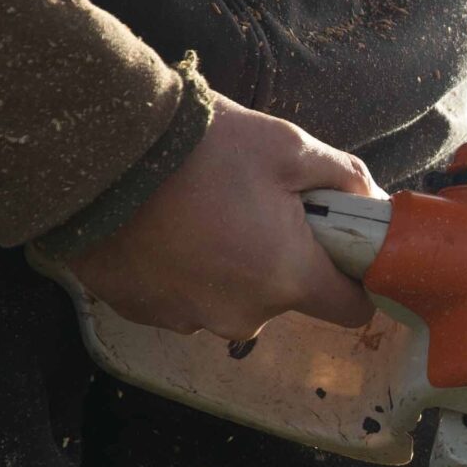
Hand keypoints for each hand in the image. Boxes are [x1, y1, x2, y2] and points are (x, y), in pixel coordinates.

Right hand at [65, 96, 381, 338]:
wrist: (95, 153)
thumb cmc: (199, 147)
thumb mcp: (287, 146)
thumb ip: (344, 178)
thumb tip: (371, 201)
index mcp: (287, 280)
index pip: (351, 310)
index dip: (352, 279)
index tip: (339, 248)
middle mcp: (242, 315)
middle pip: (284, 299)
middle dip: (280, 259)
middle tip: (254, 206)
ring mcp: (187, 320)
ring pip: (231, 299)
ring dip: (228, 266)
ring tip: (200, 211)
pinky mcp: (143, 313)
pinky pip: (182, 298)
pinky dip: (182, 270)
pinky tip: (165, 227)